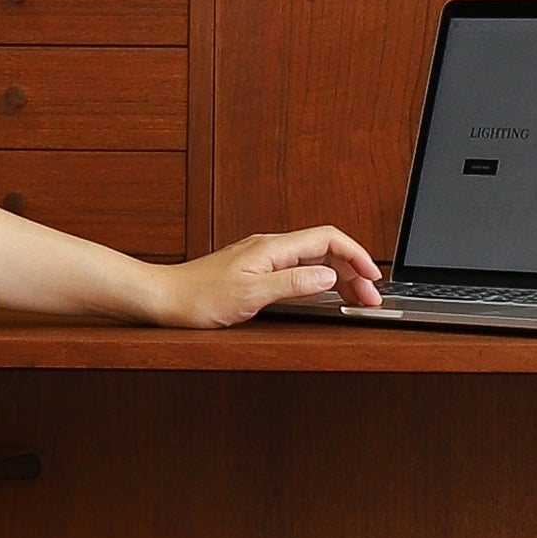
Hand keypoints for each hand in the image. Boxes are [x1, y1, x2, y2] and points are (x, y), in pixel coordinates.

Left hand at [154, 224, 383, 326]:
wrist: (164, 298)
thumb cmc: (198, 297)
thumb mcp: (250, 294)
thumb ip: (292, 283)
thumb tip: (328, 276)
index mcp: (272, 248)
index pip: (328, 238)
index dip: (356, 254)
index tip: (372, 276)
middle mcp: (270, 247)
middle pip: (325, 249)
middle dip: (353, 269)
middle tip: (370, 296)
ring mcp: (263, 257)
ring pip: (314, 259)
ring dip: (339, 276)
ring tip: (356, 297)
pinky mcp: (256, 270)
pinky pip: (299, 268)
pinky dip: (319, 280)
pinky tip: (324, 293)